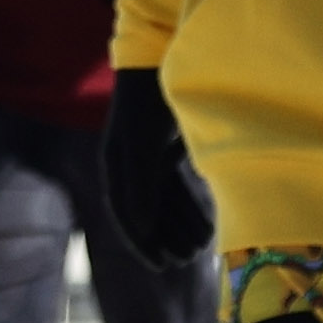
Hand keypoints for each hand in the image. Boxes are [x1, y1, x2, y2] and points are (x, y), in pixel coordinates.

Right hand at [100, 66, 218, 273]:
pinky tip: (206, 219)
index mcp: (115, 164)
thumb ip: (141, 188)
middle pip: (148, 210)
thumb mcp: (144, 146)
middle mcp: (129, 162)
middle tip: (186, 260)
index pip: (125, 213)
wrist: (162, 57)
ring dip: (181, 222)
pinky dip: (190, 201)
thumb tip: (141, 230)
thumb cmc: (149, 101)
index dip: (142, 242)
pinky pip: (177, 183)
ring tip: (201, 245)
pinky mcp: (167, 145)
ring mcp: (148, 153)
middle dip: (166, 236)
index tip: (161, 265)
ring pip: (165, 199)